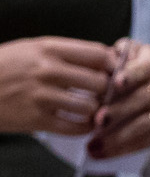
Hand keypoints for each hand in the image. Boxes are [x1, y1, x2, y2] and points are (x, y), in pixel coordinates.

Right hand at [0, 37, 116, 134]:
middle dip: (106, 92)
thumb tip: (105, 60)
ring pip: (92, 107)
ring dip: (96, 112)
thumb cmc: (4, 67)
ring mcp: (42, 96)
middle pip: (101, 83)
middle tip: (104, 97)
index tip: (113, 73)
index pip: (98, 54)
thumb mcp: (31, 49)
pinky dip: (85, 128)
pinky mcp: (38, 119)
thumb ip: (65, 54)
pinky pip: (77, 128)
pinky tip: (81, 123)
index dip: (112, 66)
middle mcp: (47, 70)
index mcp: (47, 48)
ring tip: (91, 111)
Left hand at [90, 42, 149, 158]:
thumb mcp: (136, 55)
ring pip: (144, 126)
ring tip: (94, 145)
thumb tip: (99, 67)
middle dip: (119, 112)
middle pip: (143, 101)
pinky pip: (146, 143)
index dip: (131, 76)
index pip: (144, 69)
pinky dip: (124, 150)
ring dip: (118, 138)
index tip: (115, 83)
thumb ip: (117, 56)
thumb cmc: (145, 72)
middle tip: (97, 121)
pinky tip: (103, 153)